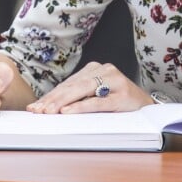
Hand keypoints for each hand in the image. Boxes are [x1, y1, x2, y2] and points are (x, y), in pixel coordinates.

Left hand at [26, 62, 151, 113]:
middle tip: (38, 111)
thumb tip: (49, 106)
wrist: (147, 106)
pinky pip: (96, 101)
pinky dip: (80, 107)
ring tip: (48, 112)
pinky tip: (68, 112)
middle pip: (72, 86)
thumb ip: (78, 97)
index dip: (50, 96)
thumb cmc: (120, 102)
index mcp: (95, 69)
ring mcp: (113, 80)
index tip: (34, 107)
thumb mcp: (97, 95)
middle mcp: (104, 70)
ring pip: (81, 91)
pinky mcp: (121, 94)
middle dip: (52, 100)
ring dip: (62, 103)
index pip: (67, 83)